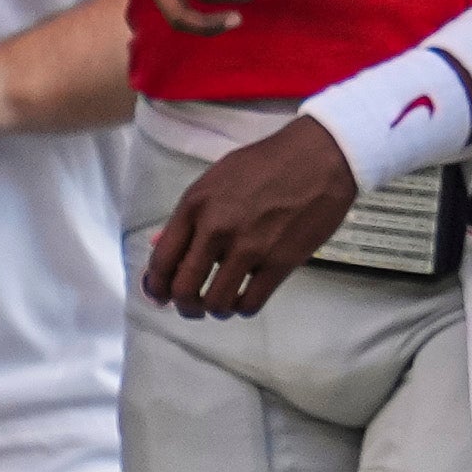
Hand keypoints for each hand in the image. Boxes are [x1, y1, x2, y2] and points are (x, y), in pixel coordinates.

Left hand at [140, 115, 353, 316]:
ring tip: (219, 305)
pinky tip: (244, 301)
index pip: (162, 258)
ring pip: (217, 303)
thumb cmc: (263, 164)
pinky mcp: (280, 264)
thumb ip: (187, 216)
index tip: (159, 296)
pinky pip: (251, 304)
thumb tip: (158, 243)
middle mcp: (215, 229)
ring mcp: (248, 249)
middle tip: (190, 308)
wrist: (315, 160)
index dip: (155, 285)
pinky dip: (242, 310)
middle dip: (183, 306)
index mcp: (194, 206)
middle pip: (184, 288)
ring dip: (214, 310)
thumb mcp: (214, 180)